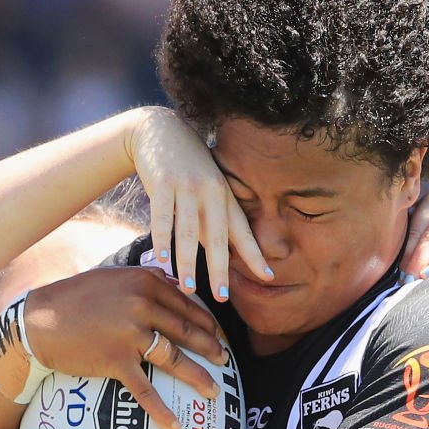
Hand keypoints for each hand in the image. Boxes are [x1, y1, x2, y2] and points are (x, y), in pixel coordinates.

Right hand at [24, 266, 224, 428]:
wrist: (38, 321)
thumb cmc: (74, 298)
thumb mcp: (113, 277)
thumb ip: (146, 279)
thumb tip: (177, 285)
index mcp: (145, 282)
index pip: (186, 304)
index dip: (207, 322)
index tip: (218, 334)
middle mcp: (142, 305)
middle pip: (187, 330)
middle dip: (210, 347)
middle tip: (224, 359)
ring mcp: (131, 334)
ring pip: (174, 358)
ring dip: (198, 377)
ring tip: (214, 390)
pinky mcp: (116, 361)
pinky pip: (145, 390)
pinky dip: (162, 411)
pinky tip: (175, 426)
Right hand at [126, 107, 272, 299]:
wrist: (160, 131)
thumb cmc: (187, 169)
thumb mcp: (206, 192)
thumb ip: (211, 223)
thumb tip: (220, 260)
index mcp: (224, 198)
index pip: (242, 232)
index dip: (255, 255)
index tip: (268, 277)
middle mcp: (211, 193)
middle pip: (218, 237)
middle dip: (221, 269)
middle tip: (222, 297)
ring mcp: (187, 188)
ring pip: (189, 232)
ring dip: (188, 262)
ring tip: (188, 288)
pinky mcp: (163, 183)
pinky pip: (162, 217)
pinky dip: (162, 240)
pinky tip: (162, 260)